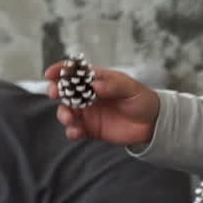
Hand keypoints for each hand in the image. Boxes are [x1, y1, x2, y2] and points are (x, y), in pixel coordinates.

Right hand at [44, 61, 160, 145]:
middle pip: (65, 91)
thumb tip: (94, 85)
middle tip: (55, 94)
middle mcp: (88, 95)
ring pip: (67, 111)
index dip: (61, 70)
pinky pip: (75, 130)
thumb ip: (113, 85)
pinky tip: (76, 132)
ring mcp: (88, 113)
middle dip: (56, 91)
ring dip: (63, 113)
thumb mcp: (131, 88)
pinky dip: (72, 131)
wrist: (152, 124)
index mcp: (97, 80)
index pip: (75, 72)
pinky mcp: (90, 129)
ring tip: (69, 118)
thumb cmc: (141, 99)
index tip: (50, 74)